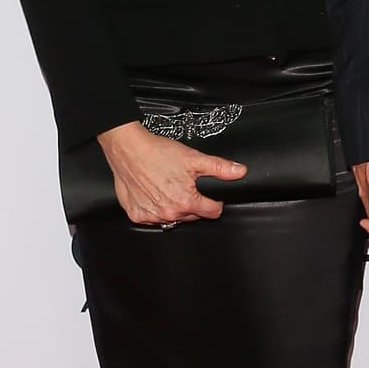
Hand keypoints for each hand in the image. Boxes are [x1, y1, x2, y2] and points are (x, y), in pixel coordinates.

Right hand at [97, 120, 245, 225]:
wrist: (128, 149)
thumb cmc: (157, 153)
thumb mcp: (194, 158)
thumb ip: (219, 167)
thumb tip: (240, 172)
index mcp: (186, 201)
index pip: (212, 212)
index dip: (214, 202)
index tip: (209, 195)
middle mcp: (169, 212)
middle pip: (192, 216)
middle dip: (193, 203)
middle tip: (184, 185)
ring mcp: (151, 216)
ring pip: (172, 218)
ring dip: (173, 207)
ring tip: (168, 188)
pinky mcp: (136, 215)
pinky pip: (151, 218)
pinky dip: (154, 209)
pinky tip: (153, 194)